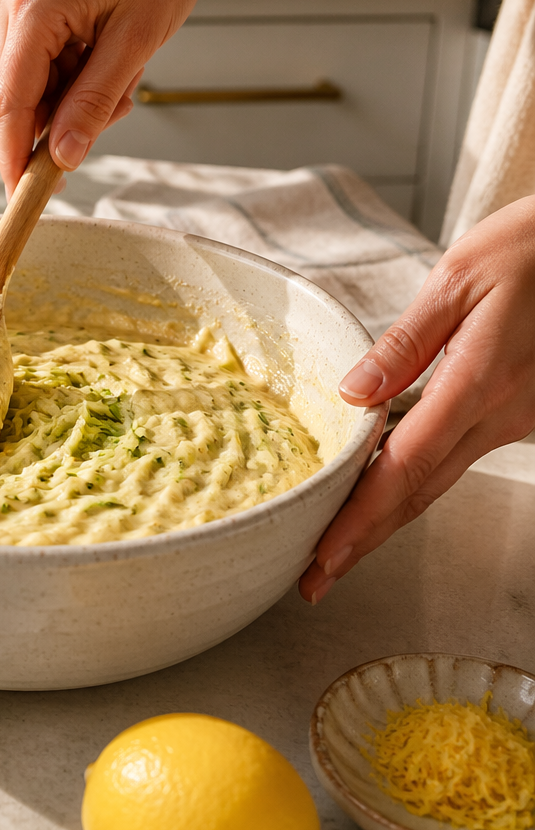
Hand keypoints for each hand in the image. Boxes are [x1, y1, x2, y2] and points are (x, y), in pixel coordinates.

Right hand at [0, 0, 373, 194]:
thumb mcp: (135, 44)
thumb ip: (92, 105)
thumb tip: (64, 159)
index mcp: (33, 4)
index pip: (12, 102)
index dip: (16, 158)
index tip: (22, 199)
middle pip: (20, 95)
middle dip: (62, 120)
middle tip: (113, 111)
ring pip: (33, 81)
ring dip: (74, 95)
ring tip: (122, 70)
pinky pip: (41, 59)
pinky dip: (74, 73)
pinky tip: (106, 57)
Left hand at [300, 196, 534, 602]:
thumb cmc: (529, 250)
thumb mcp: (458, 280)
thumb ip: (405, 342)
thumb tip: (352, 394)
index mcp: (478, 382)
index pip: (405, 467)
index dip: (361, 518)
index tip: (324, 555)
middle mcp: (499, 414)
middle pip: (418, 492)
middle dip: (364, 540)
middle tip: (316, 579)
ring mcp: (513, 418)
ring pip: (438, 481)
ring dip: (386, 519)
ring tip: (338, 548)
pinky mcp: (515, 410)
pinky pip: (454, 457)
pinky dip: (413, 484)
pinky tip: (380, 496)